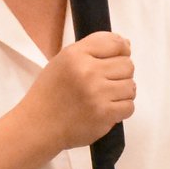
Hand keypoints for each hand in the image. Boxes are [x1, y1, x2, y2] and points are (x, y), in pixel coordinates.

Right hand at [24, 32, 135, 151]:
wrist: (38, 125)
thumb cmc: (51, 92)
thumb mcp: (63, 61)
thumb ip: (93, 49)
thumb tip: (127, 45)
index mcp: (76, 55)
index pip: (115, 43)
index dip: (122, 50)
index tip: (117, 58)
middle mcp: (88, 71)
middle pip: (128, 65)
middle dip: (121, 73)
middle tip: (106, 82)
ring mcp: (97, 94)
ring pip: (131, 86)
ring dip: (122, 92)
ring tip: (106, 97)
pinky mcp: (104, 114)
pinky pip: (129, 106)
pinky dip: (121, 109)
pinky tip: (107, 108)